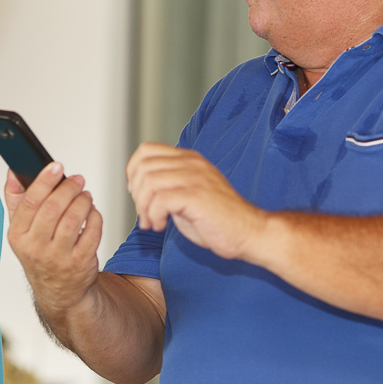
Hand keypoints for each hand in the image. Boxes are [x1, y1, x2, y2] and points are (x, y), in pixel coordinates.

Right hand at [6, 163, 102, 314]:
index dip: (44, 181)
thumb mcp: (21, 229)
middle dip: (68, 188)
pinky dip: (95, 216)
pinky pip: (92, 231)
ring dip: (82, 200)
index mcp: (18, 235)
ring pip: (73, 219)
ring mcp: (59, 257)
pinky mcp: (80, 262)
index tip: (56, 166)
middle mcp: (36, 248)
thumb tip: (13, 172)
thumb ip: (16, 198)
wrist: (58, 290)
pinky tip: (91, 212)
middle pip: (52, 208)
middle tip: (77, 180)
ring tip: (84, 195)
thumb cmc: (39, 252)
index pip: (29, 203)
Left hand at [126, 142, 266, 260]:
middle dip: (136, 194)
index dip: (133, 172)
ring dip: (143, 206)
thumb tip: (138, 188)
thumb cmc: (217, 219)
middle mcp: (192, 163)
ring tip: (152, 222)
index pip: (146, 150)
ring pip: (149, 181)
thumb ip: (167, 185)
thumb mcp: (187, 194)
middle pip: (144, 166)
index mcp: (189, 159)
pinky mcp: (197, 195)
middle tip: (145, 214)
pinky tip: (161, 225)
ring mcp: (195, 177)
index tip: (137, 194)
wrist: (249, 233)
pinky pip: (161, 199)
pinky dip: (154, 215)